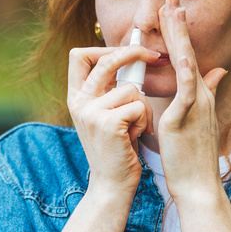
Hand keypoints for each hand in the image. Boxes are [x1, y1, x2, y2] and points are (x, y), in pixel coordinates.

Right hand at [67, 43, 161, 192]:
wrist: (112, 184)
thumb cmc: (117, 147)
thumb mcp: (105, 114)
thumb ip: (109, 89)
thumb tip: (130, 56)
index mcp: (76, 97)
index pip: (79, 56)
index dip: (103, 47)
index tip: (125, 49)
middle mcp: (78, 102)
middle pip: (106, 60)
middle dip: (134, 53)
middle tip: (154, 55)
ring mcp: (91, 112)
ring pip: (131, 88)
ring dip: (144, 107)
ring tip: (138, 127)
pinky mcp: (108, 123)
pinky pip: (139, 105)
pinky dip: (145, 120)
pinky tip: (137, 136)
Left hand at [156, 0, 228, 198]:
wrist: (199, 184)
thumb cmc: (194, 155)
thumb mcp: (200, 118)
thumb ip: (209, 92)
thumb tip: (216, 71)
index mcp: (198, 94)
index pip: (185, 54)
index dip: (177, 31)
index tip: (170, 7)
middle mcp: (200, 94)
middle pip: (188, 51)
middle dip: (178, 23)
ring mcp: (196, 104)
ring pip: (188, 63)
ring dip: (181, 36)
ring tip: (175, 11)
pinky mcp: (187, 118)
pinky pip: (188, 91)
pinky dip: (186, 72)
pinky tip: (180, 54)